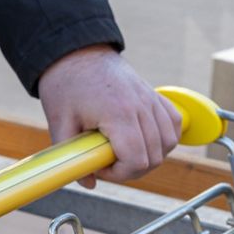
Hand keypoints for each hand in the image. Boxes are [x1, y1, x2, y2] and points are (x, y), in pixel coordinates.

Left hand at [37, 45, 180, 188]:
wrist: (76, 51)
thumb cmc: (66, 84)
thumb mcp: (60, 122)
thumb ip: (72, 157)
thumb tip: (88, 183)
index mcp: (117, 113)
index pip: (136, 160)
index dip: (120, 174)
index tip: (101, 167)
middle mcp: (141, 106)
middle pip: (154, 156)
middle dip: (131, 168)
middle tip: (108, 161)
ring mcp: (150, 99)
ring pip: (168, 143)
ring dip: (149, 155)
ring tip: (124, 151)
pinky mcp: (155, 94)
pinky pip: (174, 123)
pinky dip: (164, 137)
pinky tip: (144, 139)